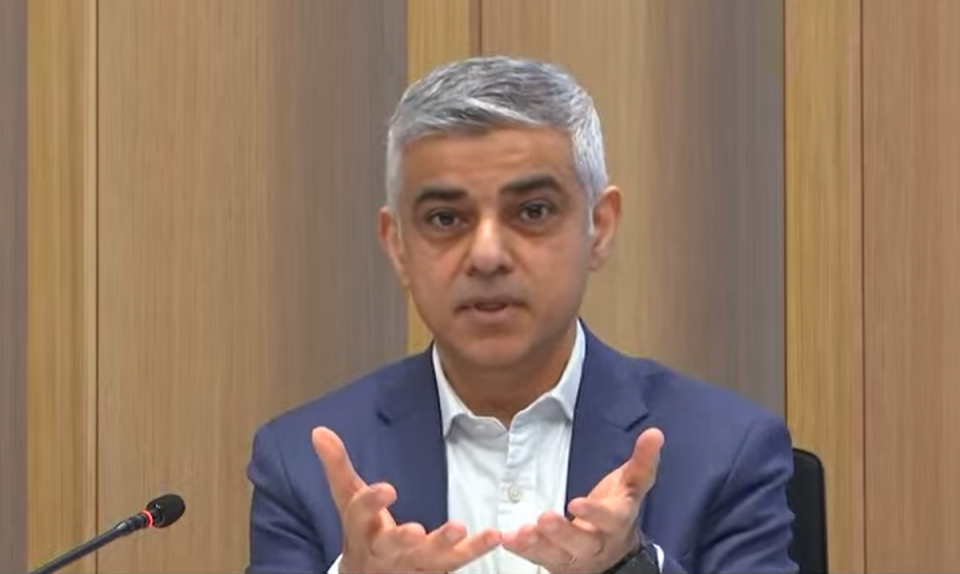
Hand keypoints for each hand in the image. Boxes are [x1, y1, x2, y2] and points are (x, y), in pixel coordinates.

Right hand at [312, 427, 501, 573]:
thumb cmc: (362, 530)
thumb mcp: (347, 498)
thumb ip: (337, 465)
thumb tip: (318, 430)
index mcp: (361, 528)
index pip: (361, 514)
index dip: (372, 501)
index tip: (388, 488)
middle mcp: (384, 549)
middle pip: (392, 545)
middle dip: (404, 539)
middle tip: (417, 531)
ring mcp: (412, 562)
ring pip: (427, 557)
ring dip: (445, 545)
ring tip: (460, 528)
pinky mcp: (436, 569)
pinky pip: (457, 562)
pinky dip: (476, 549)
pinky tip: (494, 534)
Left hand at [502, 428, 664, 573]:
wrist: (615, 554)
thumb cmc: (619, 509)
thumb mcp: (632, 486)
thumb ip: (642, 462)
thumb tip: (655, 432)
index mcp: (618, 522)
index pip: (610, 519)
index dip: (595, 513)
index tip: (576, 502)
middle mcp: (598, 544)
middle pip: (581, 542)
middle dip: (562, 532)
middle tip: (543, 518)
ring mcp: (576, 558)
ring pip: (558, 555)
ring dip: (538, 545)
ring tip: (520, 532)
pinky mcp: (556, 565)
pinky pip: (538, 559)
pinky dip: (521, 550)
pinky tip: (507, 537)